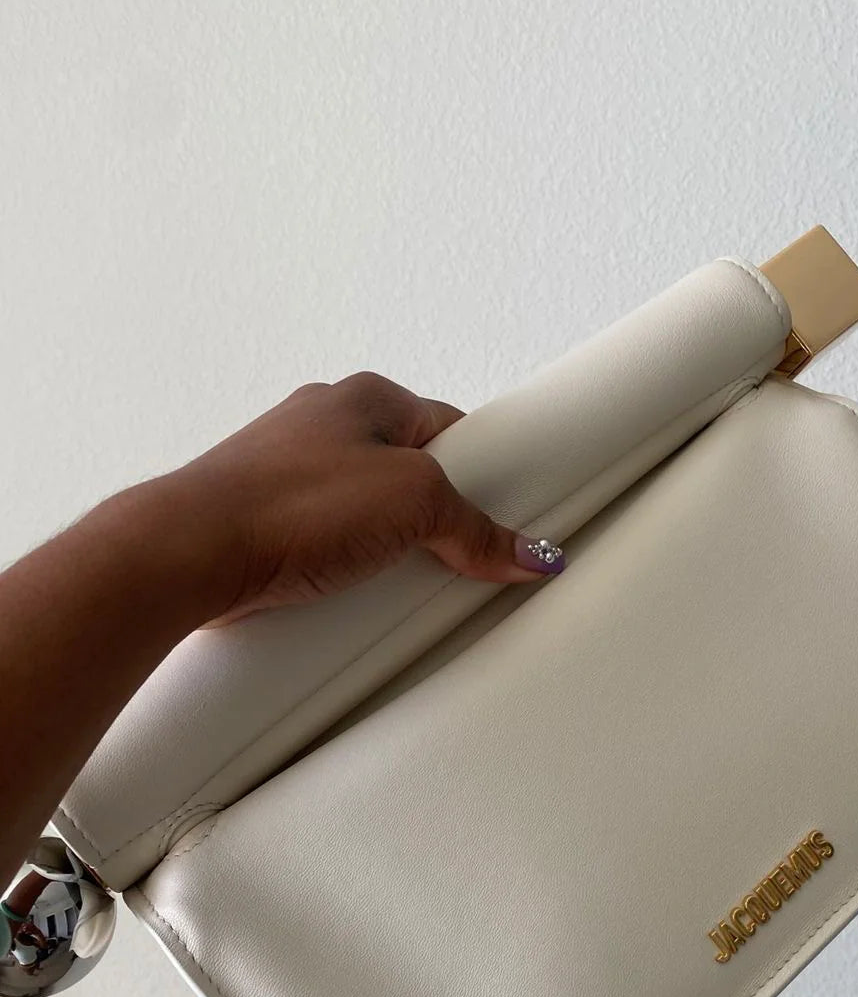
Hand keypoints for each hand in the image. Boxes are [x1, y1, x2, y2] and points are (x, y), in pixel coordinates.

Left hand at [161, 372, 565, 623]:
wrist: (190, 552)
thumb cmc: (286, 503)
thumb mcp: (415, 503)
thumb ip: (477, 529)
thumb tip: (528, 552)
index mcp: (365, 398)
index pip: (449, 430)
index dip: (482, 475)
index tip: (504, 517)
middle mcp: (322, 428)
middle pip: (407, 476)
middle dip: (431, 520)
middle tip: (452, 557)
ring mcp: (288, 476)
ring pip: (363, 516)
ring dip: (385, 552)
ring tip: (396, 582)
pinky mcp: (265, 526)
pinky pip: (324, 550)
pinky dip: (343, 573)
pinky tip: (350, 597)